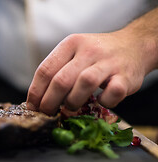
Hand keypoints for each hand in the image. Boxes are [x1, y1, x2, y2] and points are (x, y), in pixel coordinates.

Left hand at [26, 30, 155, 115]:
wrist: (134, 46)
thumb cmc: (96, 56)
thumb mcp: (73, 54)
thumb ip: (56, 73)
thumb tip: (36, 101)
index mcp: (70, 44)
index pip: (45, 70)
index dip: (35, 92)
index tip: (32, 107)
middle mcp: (89, 50)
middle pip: (61, 80)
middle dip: (49, 102)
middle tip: (47, 113)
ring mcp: (109, 62)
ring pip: (85, 83)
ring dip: (73, 102)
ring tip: (71, 107)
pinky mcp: (126, 76)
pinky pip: (112, 93)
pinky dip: (104, 102)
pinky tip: (100, 101)